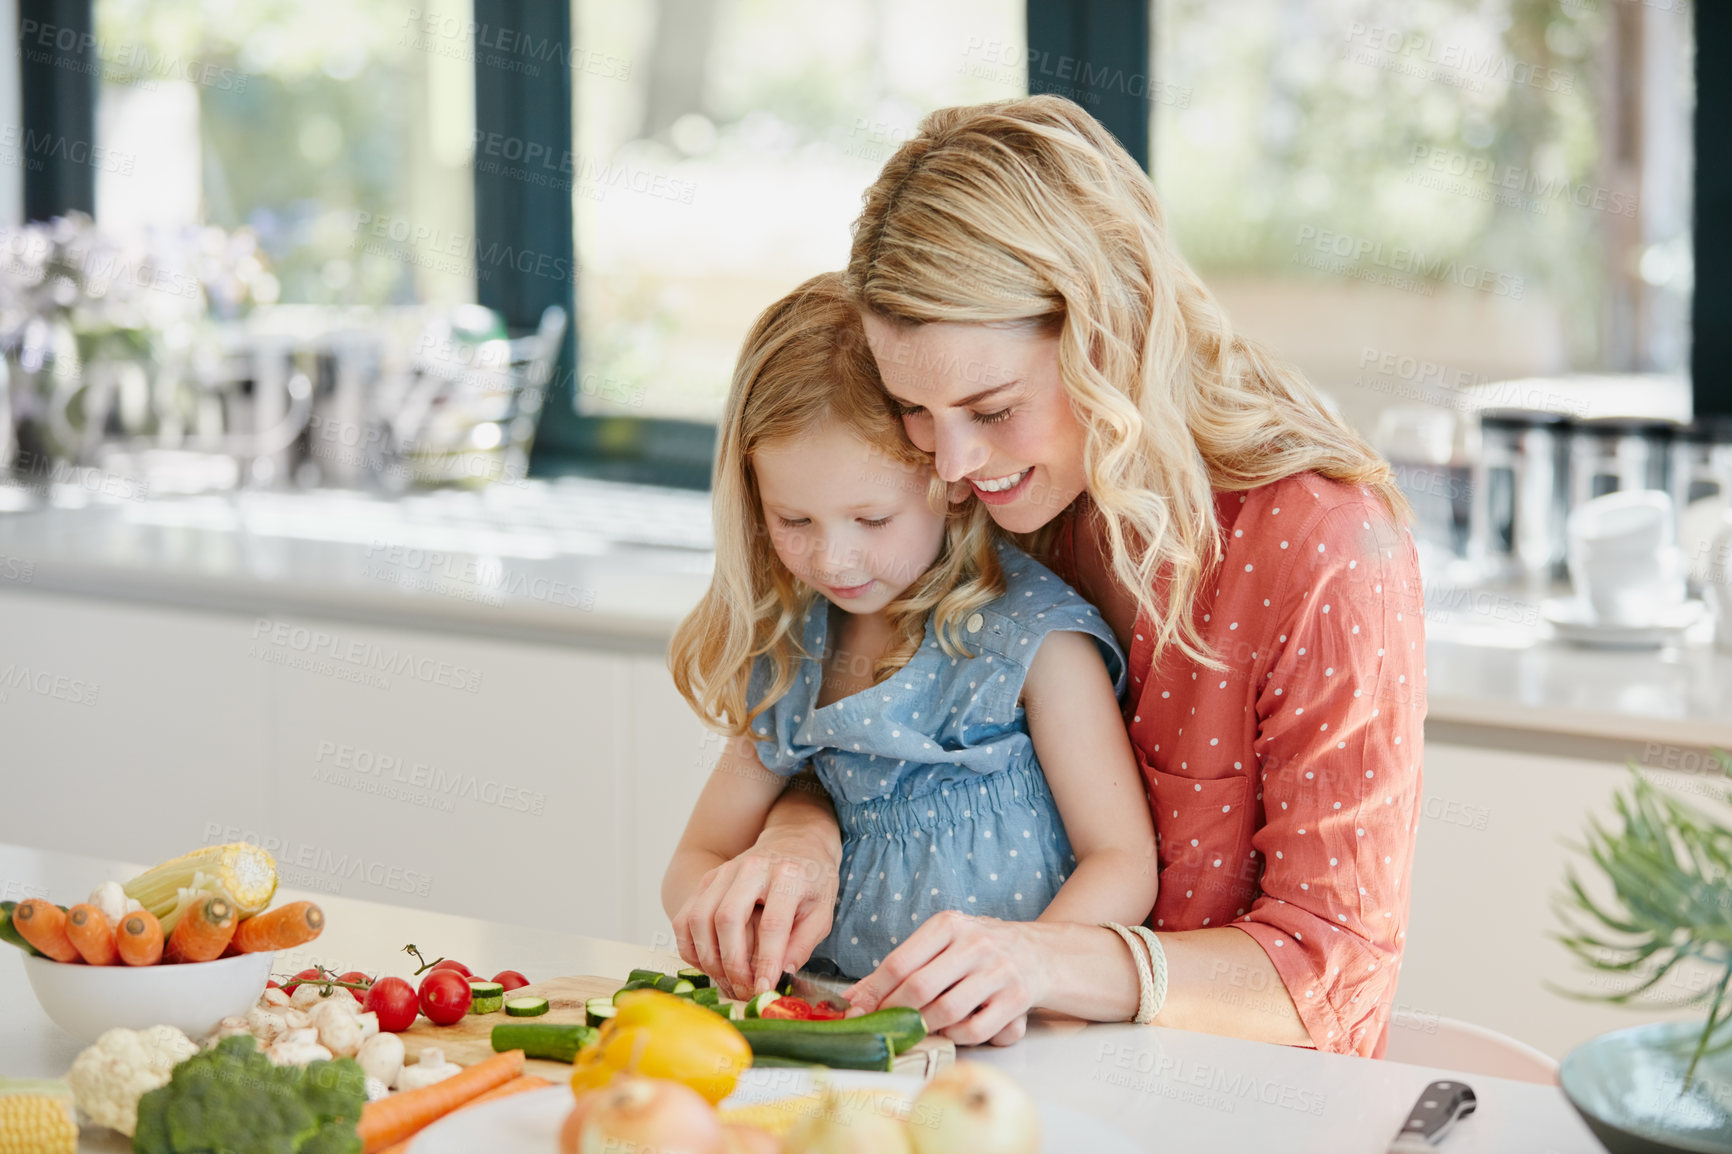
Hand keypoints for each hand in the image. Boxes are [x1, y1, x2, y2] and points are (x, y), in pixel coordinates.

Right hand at [670, 834, 838, 1000]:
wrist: (795, 844)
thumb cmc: (810, 883)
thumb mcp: (822, 912)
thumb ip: (803, 943)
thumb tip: (780, 973)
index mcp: (787, 875)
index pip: (772, 923)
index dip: (766, 961)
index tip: (764, 989)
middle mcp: (751, 868)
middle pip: (727, 918)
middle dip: (732, 962)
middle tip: (744, 990)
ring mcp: (724, 872)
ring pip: (699, 917)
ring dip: (708, 957)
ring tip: (727, 981)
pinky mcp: (706, 880)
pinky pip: (684, 918)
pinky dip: (691, 947)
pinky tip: (709, 964)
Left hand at [844, 910, 1040, 1045]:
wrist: (1040, 953)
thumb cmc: (979, 950)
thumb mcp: (943, 942)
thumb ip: (903, 966)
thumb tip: (854, 999)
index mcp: (949, 925)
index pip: (899, 962)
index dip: (873, 993)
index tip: (857, 1011)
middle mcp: (974, 943)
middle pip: (918, 988)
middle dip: (894, 1013)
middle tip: (885, 1026)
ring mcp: (998, 971)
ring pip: (945, 1011)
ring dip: (924, 1026)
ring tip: (917, 1028)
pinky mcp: (1016, 998)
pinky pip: (974, 1029)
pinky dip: (955, 1036)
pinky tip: (951, 1029)